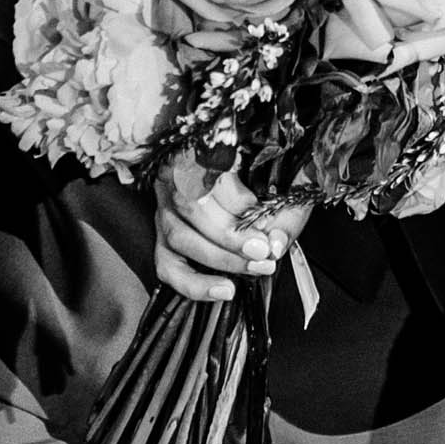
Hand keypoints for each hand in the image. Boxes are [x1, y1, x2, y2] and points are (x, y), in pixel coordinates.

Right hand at [152, 151, 312, 303]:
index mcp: (200, 153)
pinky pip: (168, 267)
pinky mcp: (161, 239)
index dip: (238, 203)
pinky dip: (194, 284)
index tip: (264, 223)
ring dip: (219, 258)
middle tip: (262, 252)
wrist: (237, 182)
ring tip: (253, 268)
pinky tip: (223, 290)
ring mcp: (164, 211)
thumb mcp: (277, 183)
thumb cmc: (257, 181)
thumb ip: (282, 212)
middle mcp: (175, 180)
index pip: (210, 176)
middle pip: (191, 208)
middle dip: (230, 236)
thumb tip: (277, 243)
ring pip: (179, 237)